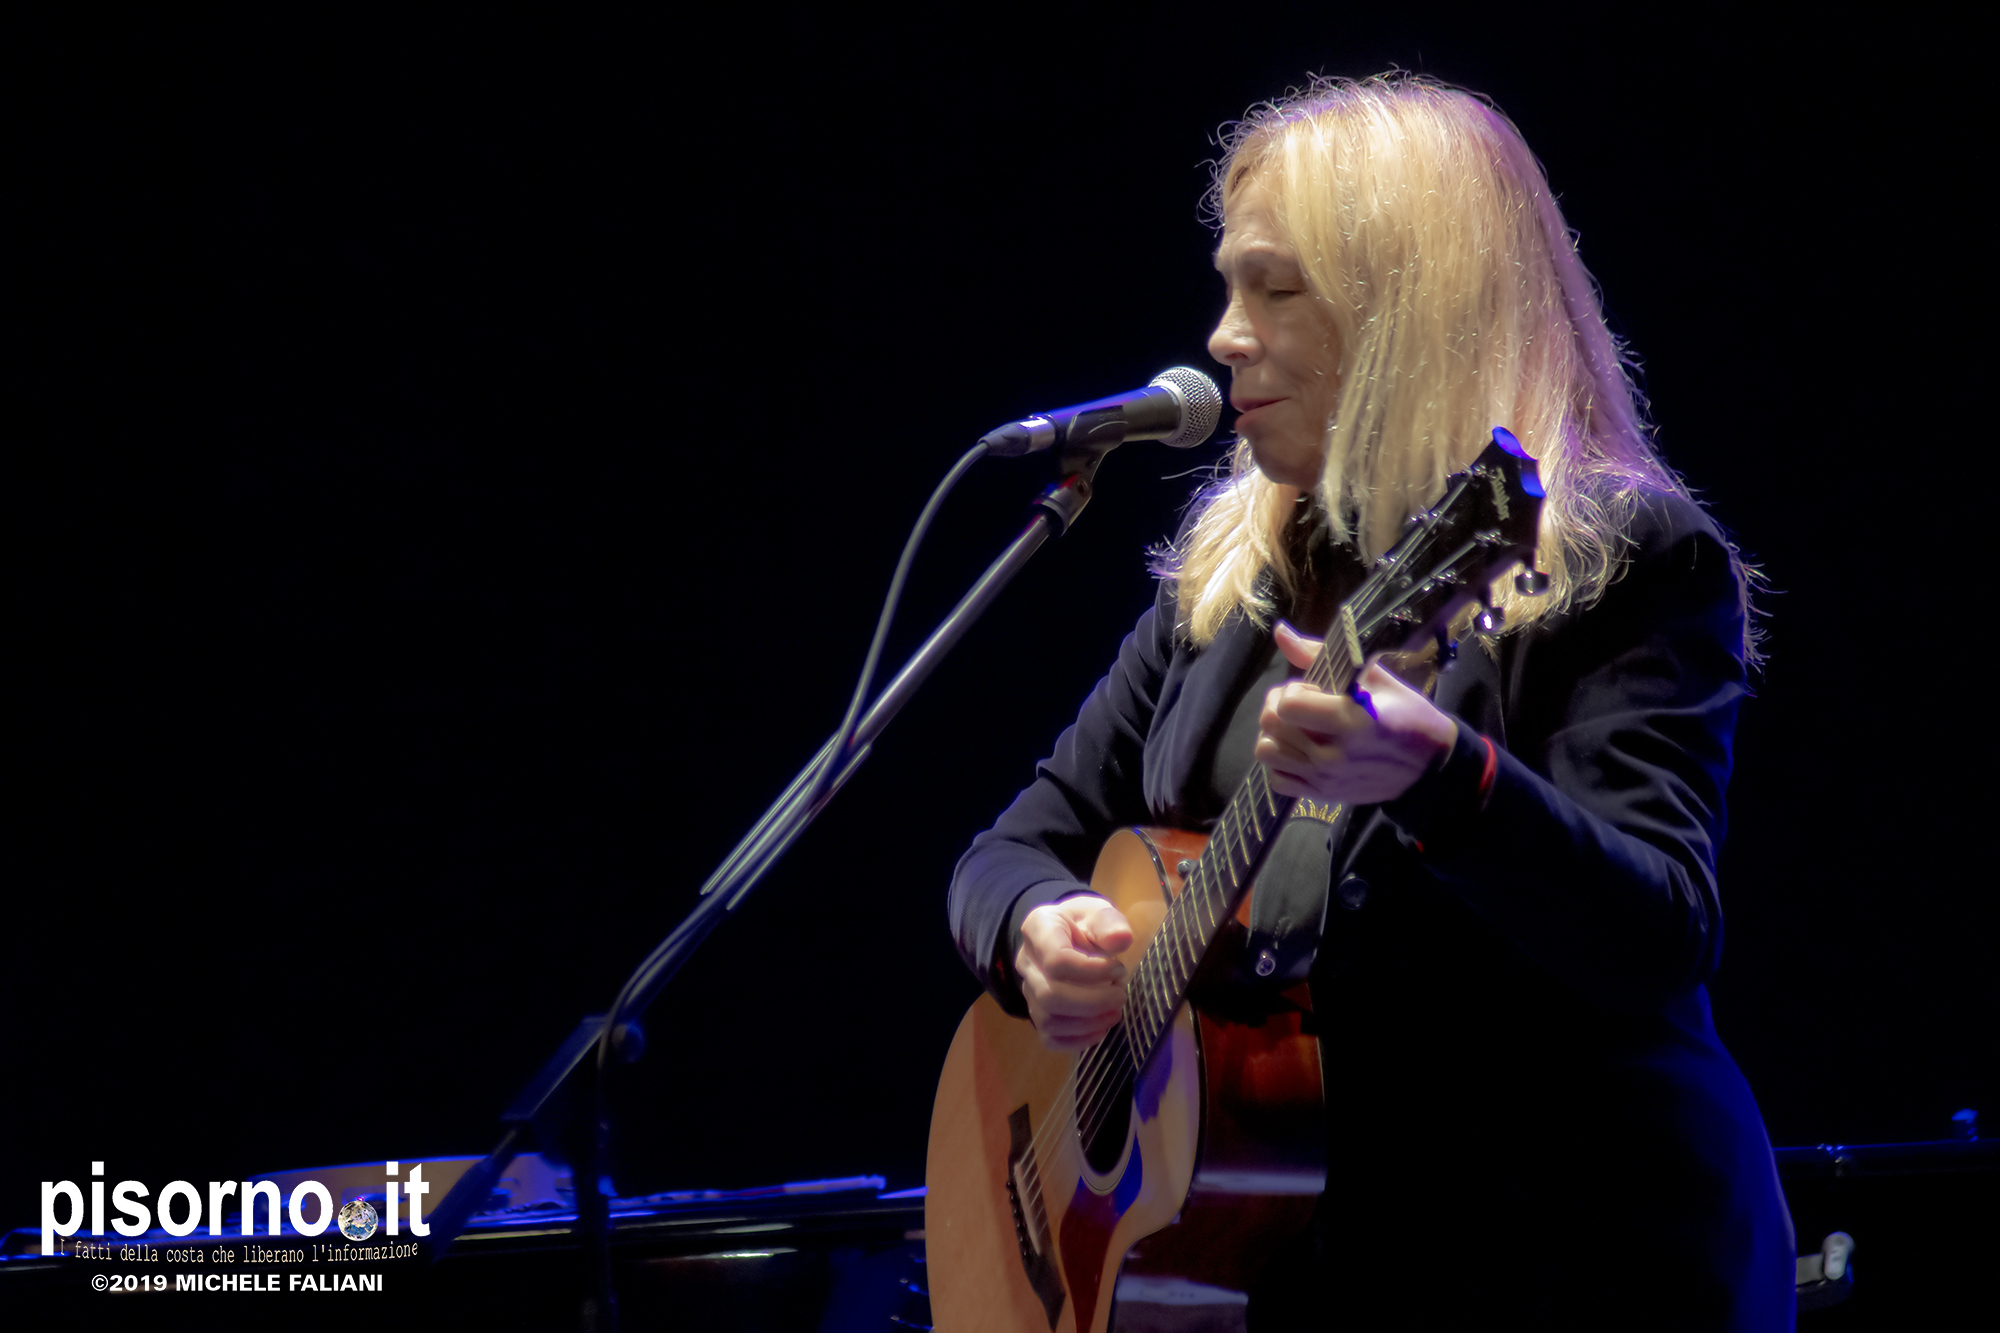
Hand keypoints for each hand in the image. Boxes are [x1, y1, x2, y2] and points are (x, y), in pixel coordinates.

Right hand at [1014, 895, 1132, 1051]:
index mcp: (1038, 929)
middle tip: (1121, 995)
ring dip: (1089, 1023)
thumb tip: (1120, 940)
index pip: (1056, 960)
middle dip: (1093, 1003)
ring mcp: (1028, 991)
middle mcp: (1026, 962)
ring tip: (1115, 1011)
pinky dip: (1079, 1040)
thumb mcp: (1099, 912)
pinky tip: (1101, 1028)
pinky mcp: (1036, 1013)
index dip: (1092, 971)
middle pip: (1050, 996)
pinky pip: (1050, 1039)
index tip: (1119, 969)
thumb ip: (1109, 923)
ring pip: (1049, 1021)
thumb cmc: (1085, 924)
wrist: (1070, 935)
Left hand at [1255, 620, 1457, 806]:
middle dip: (1279, 705)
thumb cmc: (1406, 714)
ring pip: (1266, 752)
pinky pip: (1276, 780)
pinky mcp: (1322, 796)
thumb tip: (1280, 632)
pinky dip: (1282, 764)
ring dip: (1276, 734)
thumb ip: (1320, 656)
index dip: (1294, 690)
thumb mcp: (1373, 677)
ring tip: (1298, 727)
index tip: (1314, 689)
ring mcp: (1325, 779)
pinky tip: (1301, 751)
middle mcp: (1333, 755)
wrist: (1430, 766)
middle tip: (1302, 703)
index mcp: (1350, 721)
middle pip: (1271, 725)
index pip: (1288, 704)